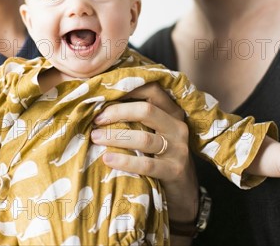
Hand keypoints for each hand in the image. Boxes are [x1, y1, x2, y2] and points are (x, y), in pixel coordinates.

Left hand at [91, 82, 198, 221]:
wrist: (183, 190)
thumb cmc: (159, 154)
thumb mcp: (154, 131)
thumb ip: (137, 117)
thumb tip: (100, 104)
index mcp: (172, 112)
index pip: (152, 90)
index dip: (127, 89)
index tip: (103, 94)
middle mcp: (177, 126)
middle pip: (146, 110)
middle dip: (117, 112)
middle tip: (96, 120)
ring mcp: (178, 149)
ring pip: (144, 138)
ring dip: (116, 137)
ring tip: (95, 138)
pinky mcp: (174, 170)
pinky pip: (147, 165)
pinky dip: (125, 161)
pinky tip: (107, 160)